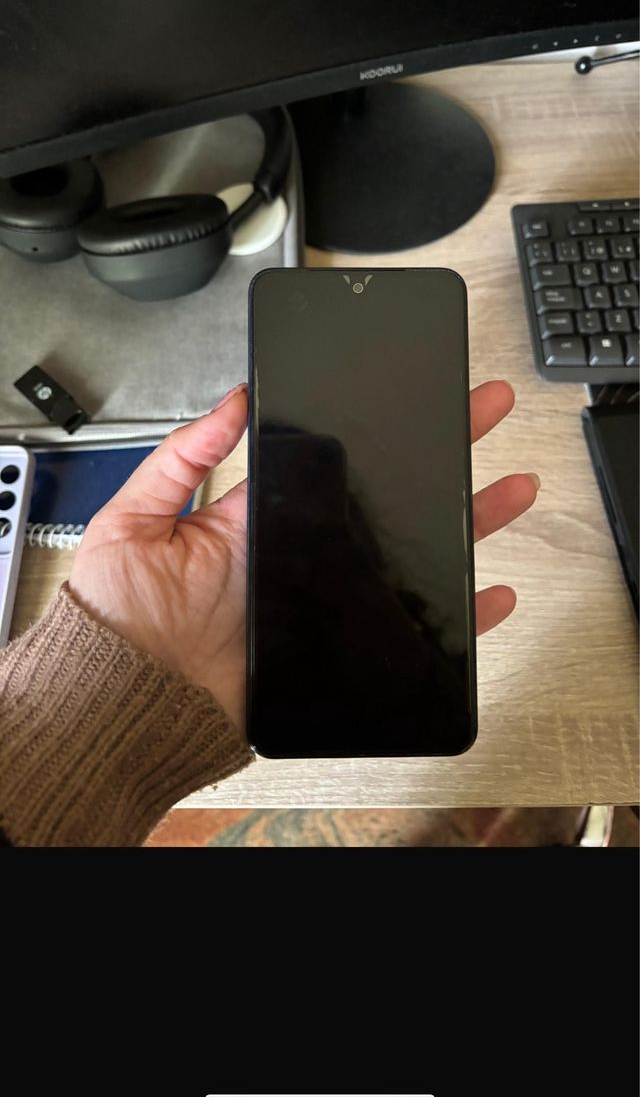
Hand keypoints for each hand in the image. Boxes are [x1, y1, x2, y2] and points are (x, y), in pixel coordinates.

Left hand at [69, 378, 536, 735]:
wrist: (127, 703)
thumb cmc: (122, 619)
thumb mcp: (132, 520)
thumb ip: (180, 459)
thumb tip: (229, 398)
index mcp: (256, 516)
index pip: (332, 458)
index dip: (373, 426)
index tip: (408, 393)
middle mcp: (301, 552)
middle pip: (388, 495)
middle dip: (438, 453)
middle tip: (481, 411)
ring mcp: (326, 598)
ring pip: (412, 553)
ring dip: (464, 520)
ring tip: (506, 487)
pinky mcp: (341, 646)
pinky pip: (413, 630)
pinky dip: (459, 614)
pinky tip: (491, 591)